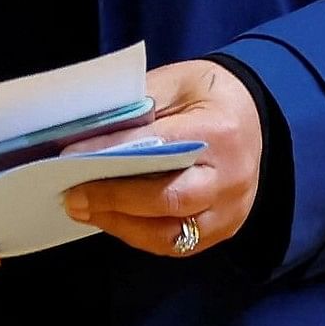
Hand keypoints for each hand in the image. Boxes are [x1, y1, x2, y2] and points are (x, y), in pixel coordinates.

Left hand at [61, 58, 263, 258]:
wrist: (253, 114)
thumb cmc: (208, 95)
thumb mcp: (175, 82)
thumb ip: (138, 107)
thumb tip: (89, 135)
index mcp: (220, 132)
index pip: (161, 147)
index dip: (113, 153)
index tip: (71, 156)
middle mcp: (231, 178)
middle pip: (169, 199)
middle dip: (114, 199)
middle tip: (71, 195)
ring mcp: (231, 210)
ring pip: (170, 232)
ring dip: (120, 223)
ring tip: (82, 209)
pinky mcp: (224, 229)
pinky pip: (176, 243)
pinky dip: (138, 234)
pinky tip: (110, 218)